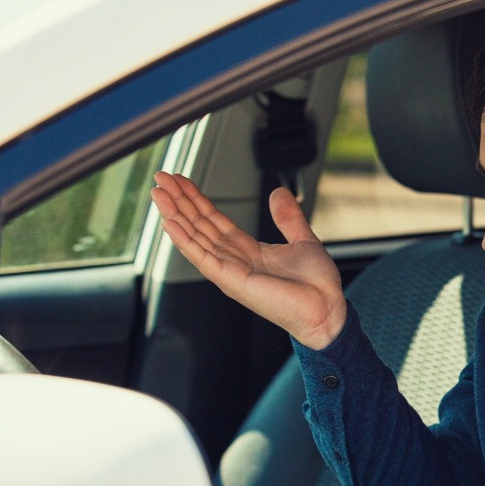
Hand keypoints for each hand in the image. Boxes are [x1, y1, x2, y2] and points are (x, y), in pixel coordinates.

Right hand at [150, 171, 347, 349]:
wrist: (327, 308)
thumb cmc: (315, 284)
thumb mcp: (302, 240)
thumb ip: (288, 217)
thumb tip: (278, 192)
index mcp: (247, 250)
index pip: (213, 220)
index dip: (196, 199)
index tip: (181, 181)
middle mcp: (233, 260)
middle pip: (198, 225)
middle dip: (179, 201)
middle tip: (161, 177)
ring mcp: (229, 271)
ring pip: (194, 237)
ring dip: (174, 214)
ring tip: (158, 193)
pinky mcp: (230, 280)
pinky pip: (201, 257)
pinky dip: (184, 240)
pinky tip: (169, 222)